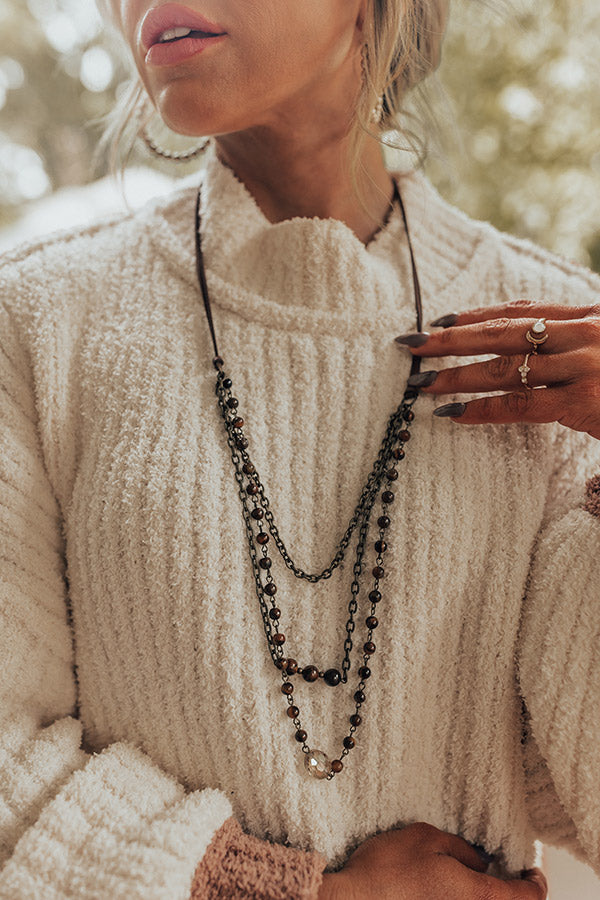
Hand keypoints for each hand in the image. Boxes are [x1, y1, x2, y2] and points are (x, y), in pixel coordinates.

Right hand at [317, 821, 546, 899]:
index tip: (533, 869)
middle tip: (507, 869)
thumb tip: (480, 862)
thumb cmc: (387, 870)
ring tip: (477, 875)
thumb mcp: (427, 839)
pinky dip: (465, 896)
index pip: (524, 898)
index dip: (535, 882)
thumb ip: (461, 849)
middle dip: (511, 890)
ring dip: (486, 893)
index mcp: (473, 894)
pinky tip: (452, 884)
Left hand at [395, 299, 599, 439]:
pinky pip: (520, 405)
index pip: (521, 309)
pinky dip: (482, 409)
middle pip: (502, 331)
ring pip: (504, 367)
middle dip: (451, 339)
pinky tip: (453, 413)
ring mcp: (584, 366)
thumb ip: (576, 335)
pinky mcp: (585, 403)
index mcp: (590, 315)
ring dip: (456, 374)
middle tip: (410, 344)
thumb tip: (533, 335)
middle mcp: (584, 332)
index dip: (476, 314)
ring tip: (419, 382)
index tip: (440, 321)